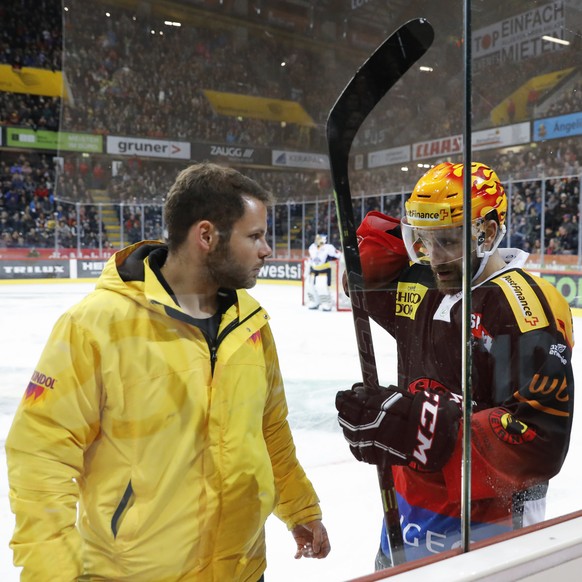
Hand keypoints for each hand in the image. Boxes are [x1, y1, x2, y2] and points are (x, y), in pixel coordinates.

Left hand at [291, 520, 330, 558]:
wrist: (298, 514)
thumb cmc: (310, 520)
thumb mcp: (317, 528)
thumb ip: (318, 540)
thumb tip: (316, 551)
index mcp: (322, 537)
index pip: (326, 549)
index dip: (323, 554)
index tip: (318, 556)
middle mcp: (316, 541)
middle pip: (317, 553)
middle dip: (313, 554)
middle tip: (308, 550)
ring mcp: (308, 542)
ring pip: (309, 554)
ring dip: (306, 554)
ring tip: (302, 550)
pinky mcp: (300, 543)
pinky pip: (299, 552)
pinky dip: (298, 555)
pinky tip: (296, 556)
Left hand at [335, 384, 460, 470]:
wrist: (430, 433)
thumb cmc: (413, 410)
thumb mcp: (393, 396)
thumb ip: (374, 395)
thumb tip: (355, 392)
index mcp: (375, 407)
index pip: (350, 403)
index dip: (344, 399)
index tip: (342, 395)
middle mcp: (373, 424)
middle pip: (348, 419)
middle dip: (345, 412)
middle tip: (344, 407)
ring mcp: (375, 442)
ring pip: (352, 436)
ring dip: (348, 428)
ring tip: (349, 422)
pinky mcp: (379, 456)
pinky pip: (359, 452)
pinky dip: (355, 446)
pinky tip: (356, 439)